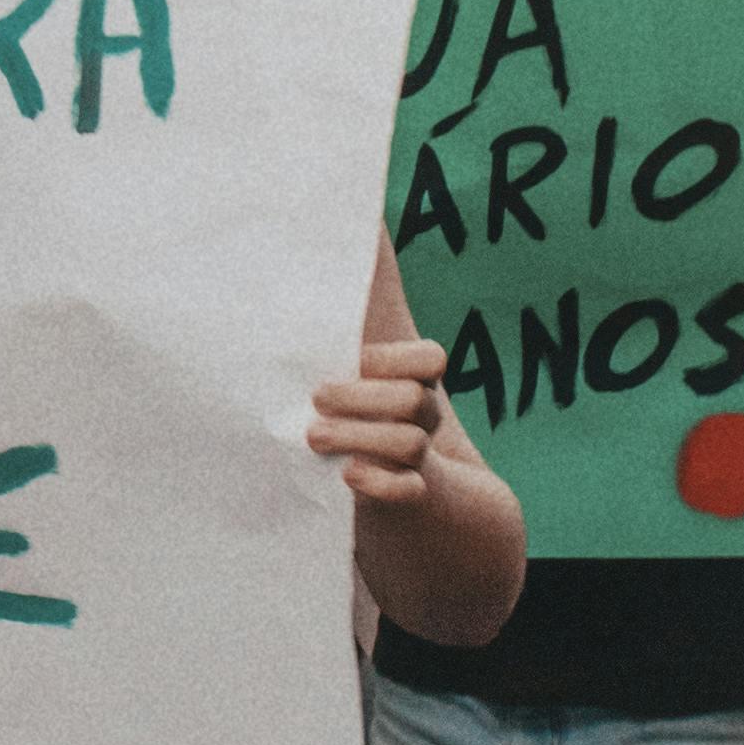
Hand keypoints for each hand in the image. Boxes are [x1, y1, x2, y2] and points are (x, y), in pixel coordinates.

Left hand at [304, 338, 456, 503]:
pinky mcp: (407, 494)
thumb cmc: (342, 409)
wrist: (372, 481)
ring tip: (313, 436)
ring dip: (358, 436)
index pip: (430, 358)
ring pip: (411, 443)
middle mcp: (422, 416)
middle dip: (362, 398)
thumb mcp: (344, 368)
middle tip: (316, 397)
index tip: (356, 359)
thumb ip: (346, 323)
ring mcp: (419, 456)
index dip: (395, 358)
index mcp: (411, 380)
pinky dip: (379, 483)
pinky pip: (409, 491)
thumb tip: (329, 250)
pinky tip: (347, 474)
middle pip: (414, 400)